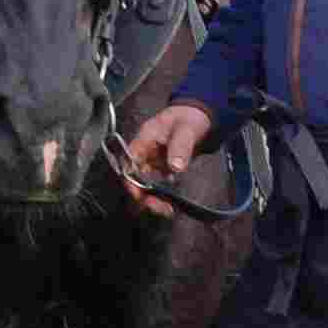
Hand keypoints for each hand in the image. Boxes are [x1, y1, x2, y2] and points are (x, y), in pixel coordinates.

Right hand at [120, 102, 215, 220]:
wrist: (198, 116)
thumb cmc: (189, 118)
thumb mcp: (186, 130)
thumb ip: (180, 147)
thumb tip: (175, 167)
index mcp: (144, 139)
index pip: (129, 161)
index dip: (129, 179)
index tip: (138, 195)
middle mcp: (143, 152)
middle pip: (134, 177)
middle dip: (143, 195)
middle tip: (160, 208)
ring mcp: (151, 160)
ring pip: (143, 183)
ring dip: (152, 198)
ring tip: (167, 210)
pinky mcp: (159, 167)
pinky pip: (155, 184)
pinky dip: (161, 195)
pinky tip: (171, 203)